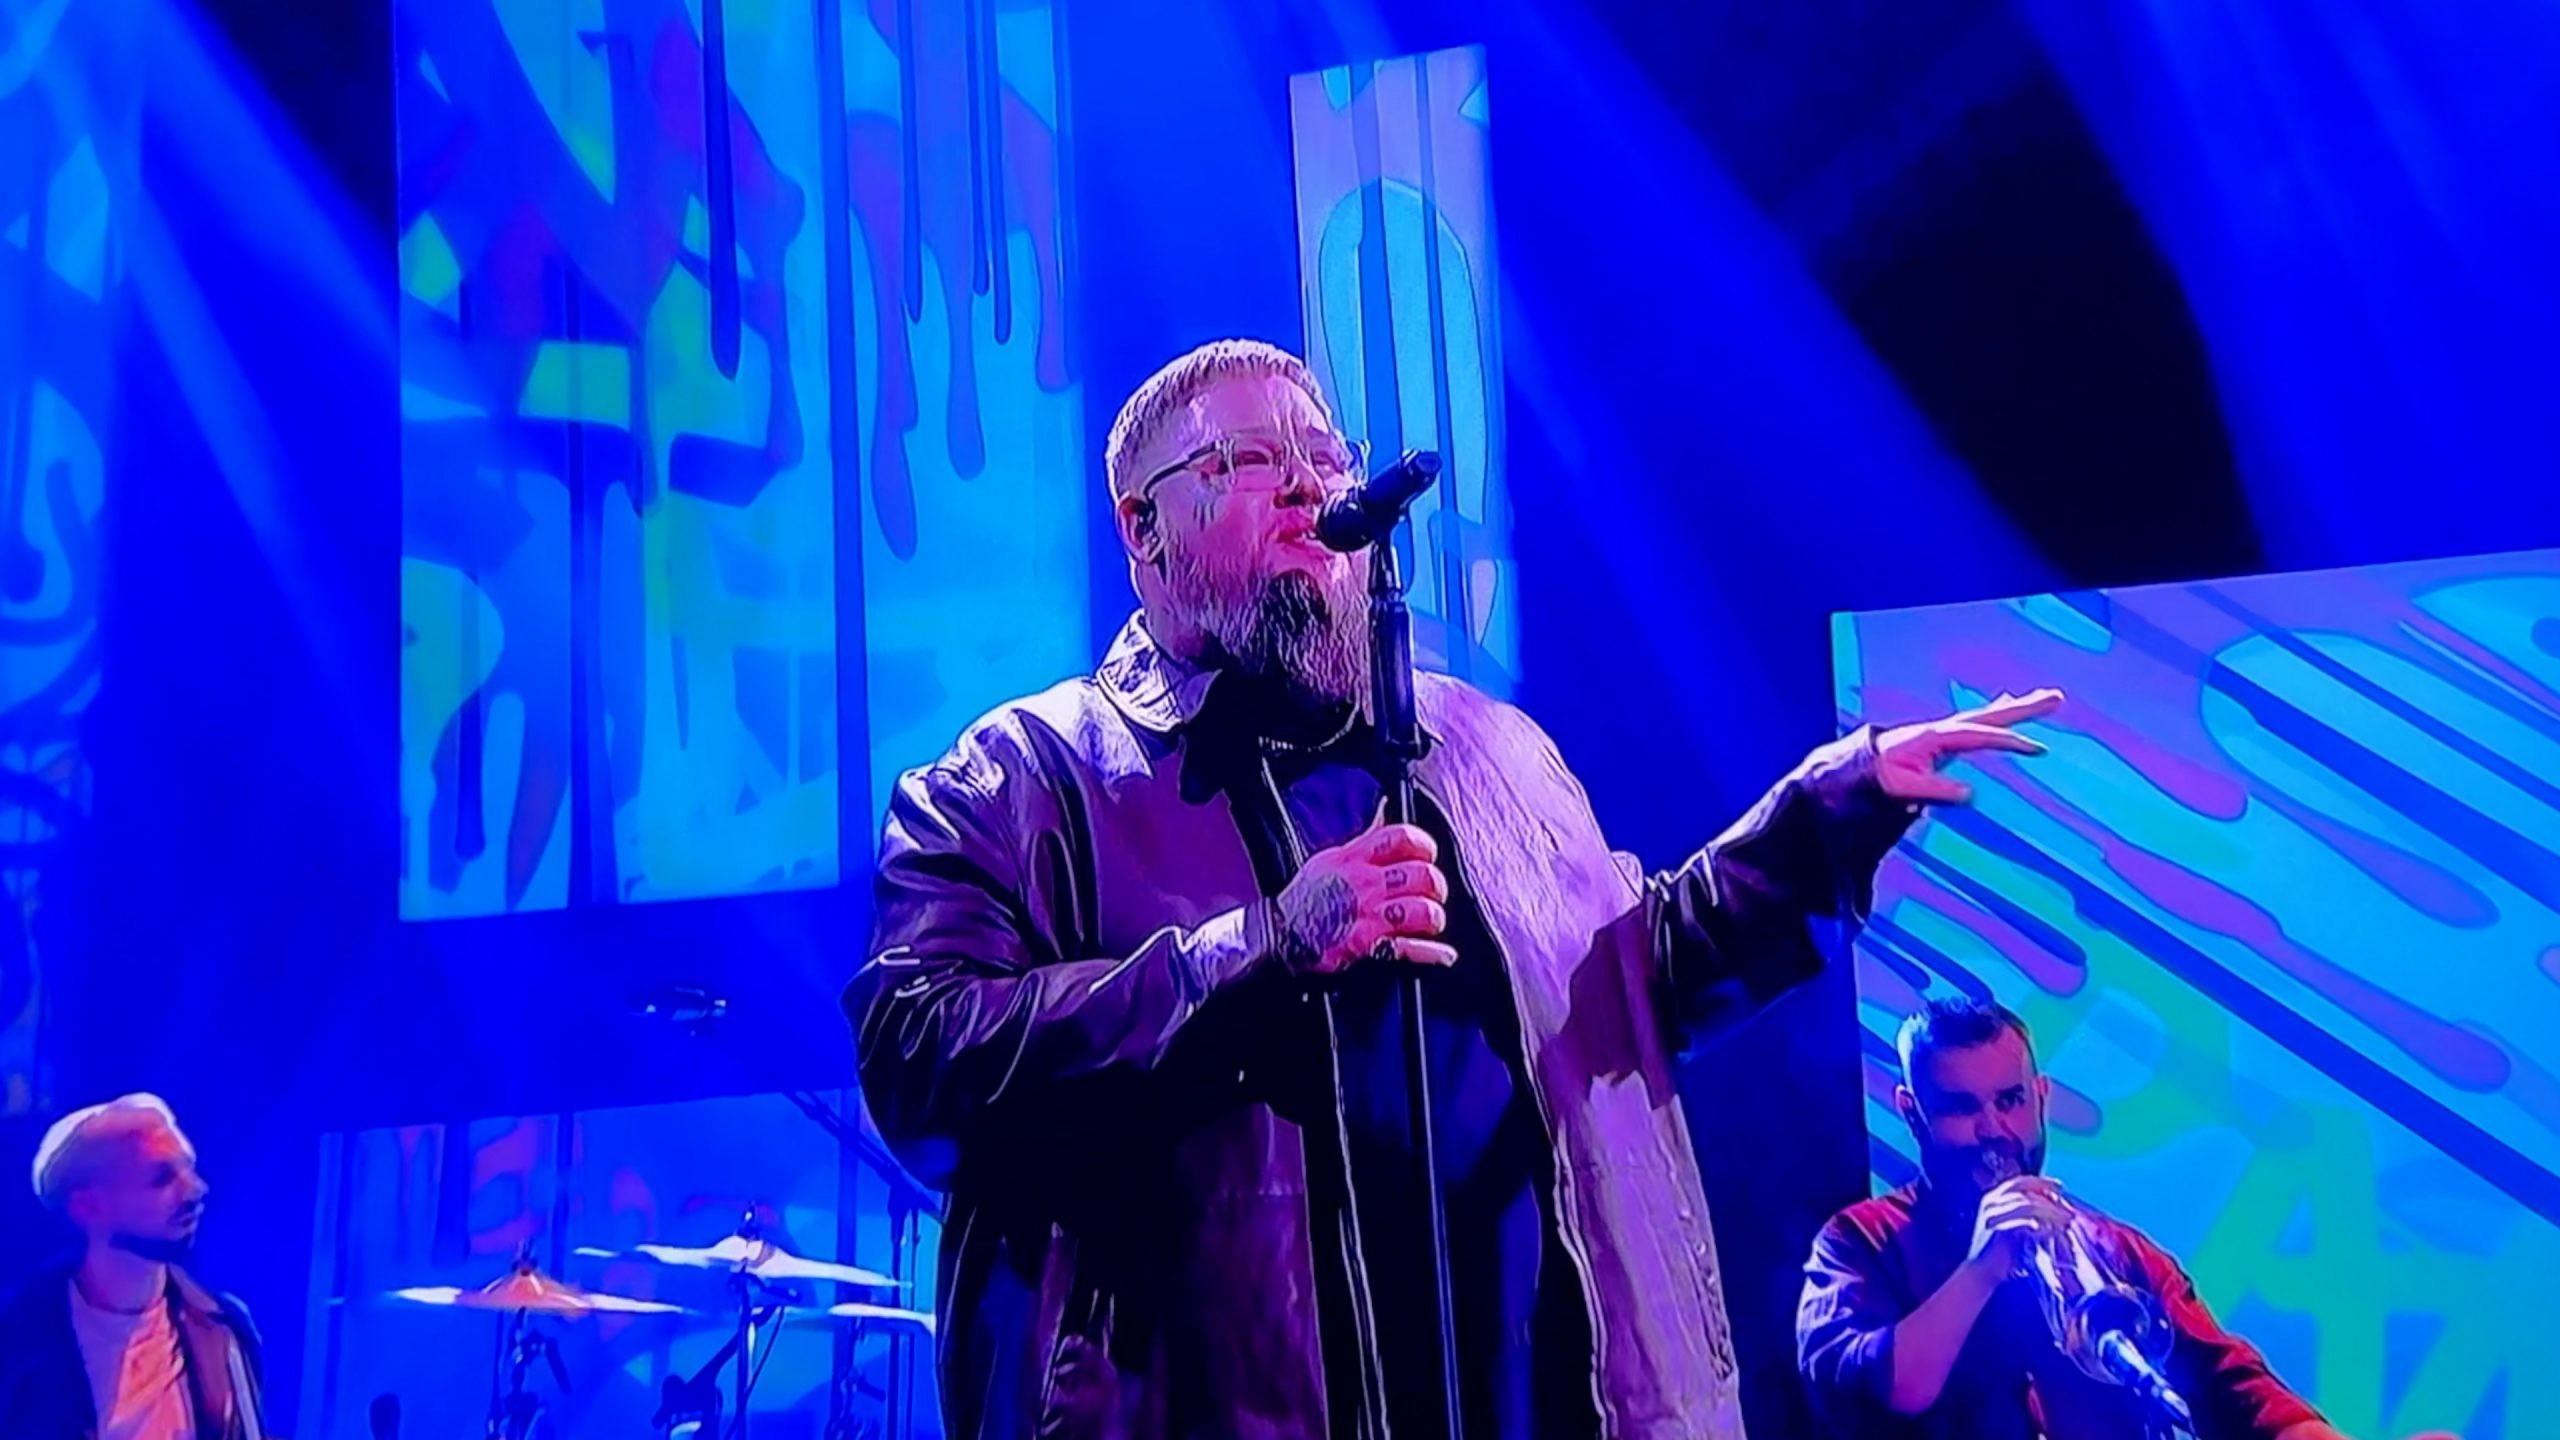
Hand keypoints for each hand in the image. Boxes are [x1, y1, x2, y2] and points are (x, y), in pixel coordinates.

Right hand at [1274, 809, 1456, 974]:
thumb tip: (1386, 808)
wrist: (1279, 938)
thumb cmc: (1305, 899)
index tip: (1427, 855)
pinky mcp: (1367, 948)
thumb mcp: (1330, 859)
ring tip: (1430, 923)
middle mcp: (1364, 885)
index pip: (1402, 837)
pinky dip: (1432, 954)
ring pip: (1422, 911)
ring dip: (1433, 919)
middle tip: (1432, 894)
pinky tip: (1442, 955)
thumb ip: (1365, 838)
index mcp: (1355, 860)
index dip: (1424, 844)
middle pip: (1422, 875)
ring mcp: (1367, 917)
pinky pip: (1410, 950)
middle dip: (1436, 886)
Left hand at [1876, 689, 2064, 804]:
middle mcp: (1947, 727)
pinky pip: (1982, 722)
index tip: (2038, 748)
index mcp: (1938, 737)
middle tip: (2057, 697)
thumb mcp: (1904, 788)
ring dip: (2019, 706)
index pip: (1982, 737)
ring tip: (2049, 697)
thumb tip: (1970, 794)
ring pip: (1991, 715)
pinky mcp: (1949, 736)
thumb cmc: (1883, 776)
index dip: (2011, 742)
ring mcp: (1949, 730)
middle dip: (2025, 708)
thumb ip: (1935, 791)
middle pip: (1993, 715)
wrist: (1866, 764)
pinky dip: (1999, 712)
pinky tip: (2010, 702)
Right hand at [1965, 1176, 2074, 1279]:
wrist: (1981, 1271)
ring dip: (2050, 1210)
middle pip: (2023, 1188)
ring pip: (2027, 1203)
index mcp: (1992, 1199)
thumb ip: (2024, 1214)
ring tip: (2066, 1219)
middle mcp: (1990, 1202)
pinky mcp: (1997, 1227)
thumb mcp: (2010, 1226)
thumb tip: (2049, 1205)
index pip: (2018, 1182)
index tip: (2059, 1187)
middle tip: (2065, 1200)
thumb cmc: (1999, 1251)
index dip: (2040, 1183)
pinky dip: (2041, 1223)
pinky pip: (2024, 1220)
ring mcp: (1993, 1214)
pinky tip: (2052, 1229)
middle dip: (2046, 1191)